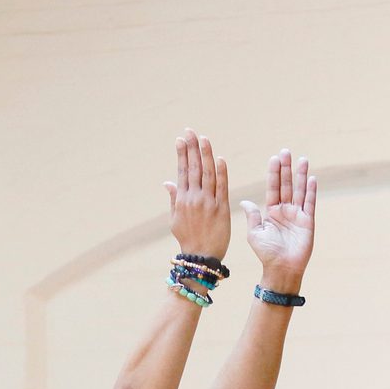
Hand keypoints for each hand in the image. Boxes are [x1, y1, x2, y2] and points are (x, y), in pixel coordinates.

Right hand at [162, 127, 229, 259]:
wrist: (201, 257)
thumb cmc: (188, 239)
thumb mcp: (175, 220)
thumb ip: (173, 198)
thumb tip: (167, 182)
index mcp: (182, 200)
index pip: (182, 171)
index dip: (182, 154)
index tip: (181, 139)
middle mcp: (194, 198)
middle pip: (193, 168)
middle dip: (191, 148)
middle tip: (190, 131)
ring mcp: (208, 203)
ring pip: (207, 173)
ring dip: (205, 154)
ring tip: (203, 138)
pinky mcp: (221, 208)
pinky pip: (221, 187)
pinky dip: (221, 172)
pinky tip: (219, 158)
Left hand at [240, 148, 315, 282]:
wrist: (281, 269)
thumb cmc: (266, 254)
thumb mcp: (254, 233)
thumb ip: (252, 216)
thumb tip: (244, 201)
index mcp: (272, 212)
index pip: (273, 188)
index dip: (274, 174)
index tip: (274, 158)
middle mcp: (285, 211)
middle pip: (286, 185)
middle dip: (286, 169)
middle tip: (286, 152)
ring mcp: (297, 215)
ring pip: (299, 190)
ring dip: (301, 175)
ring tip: (302, 159)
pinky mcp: (308, 222)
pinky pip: (310, 203)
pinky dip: (311, 191)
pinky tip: (312, 178)